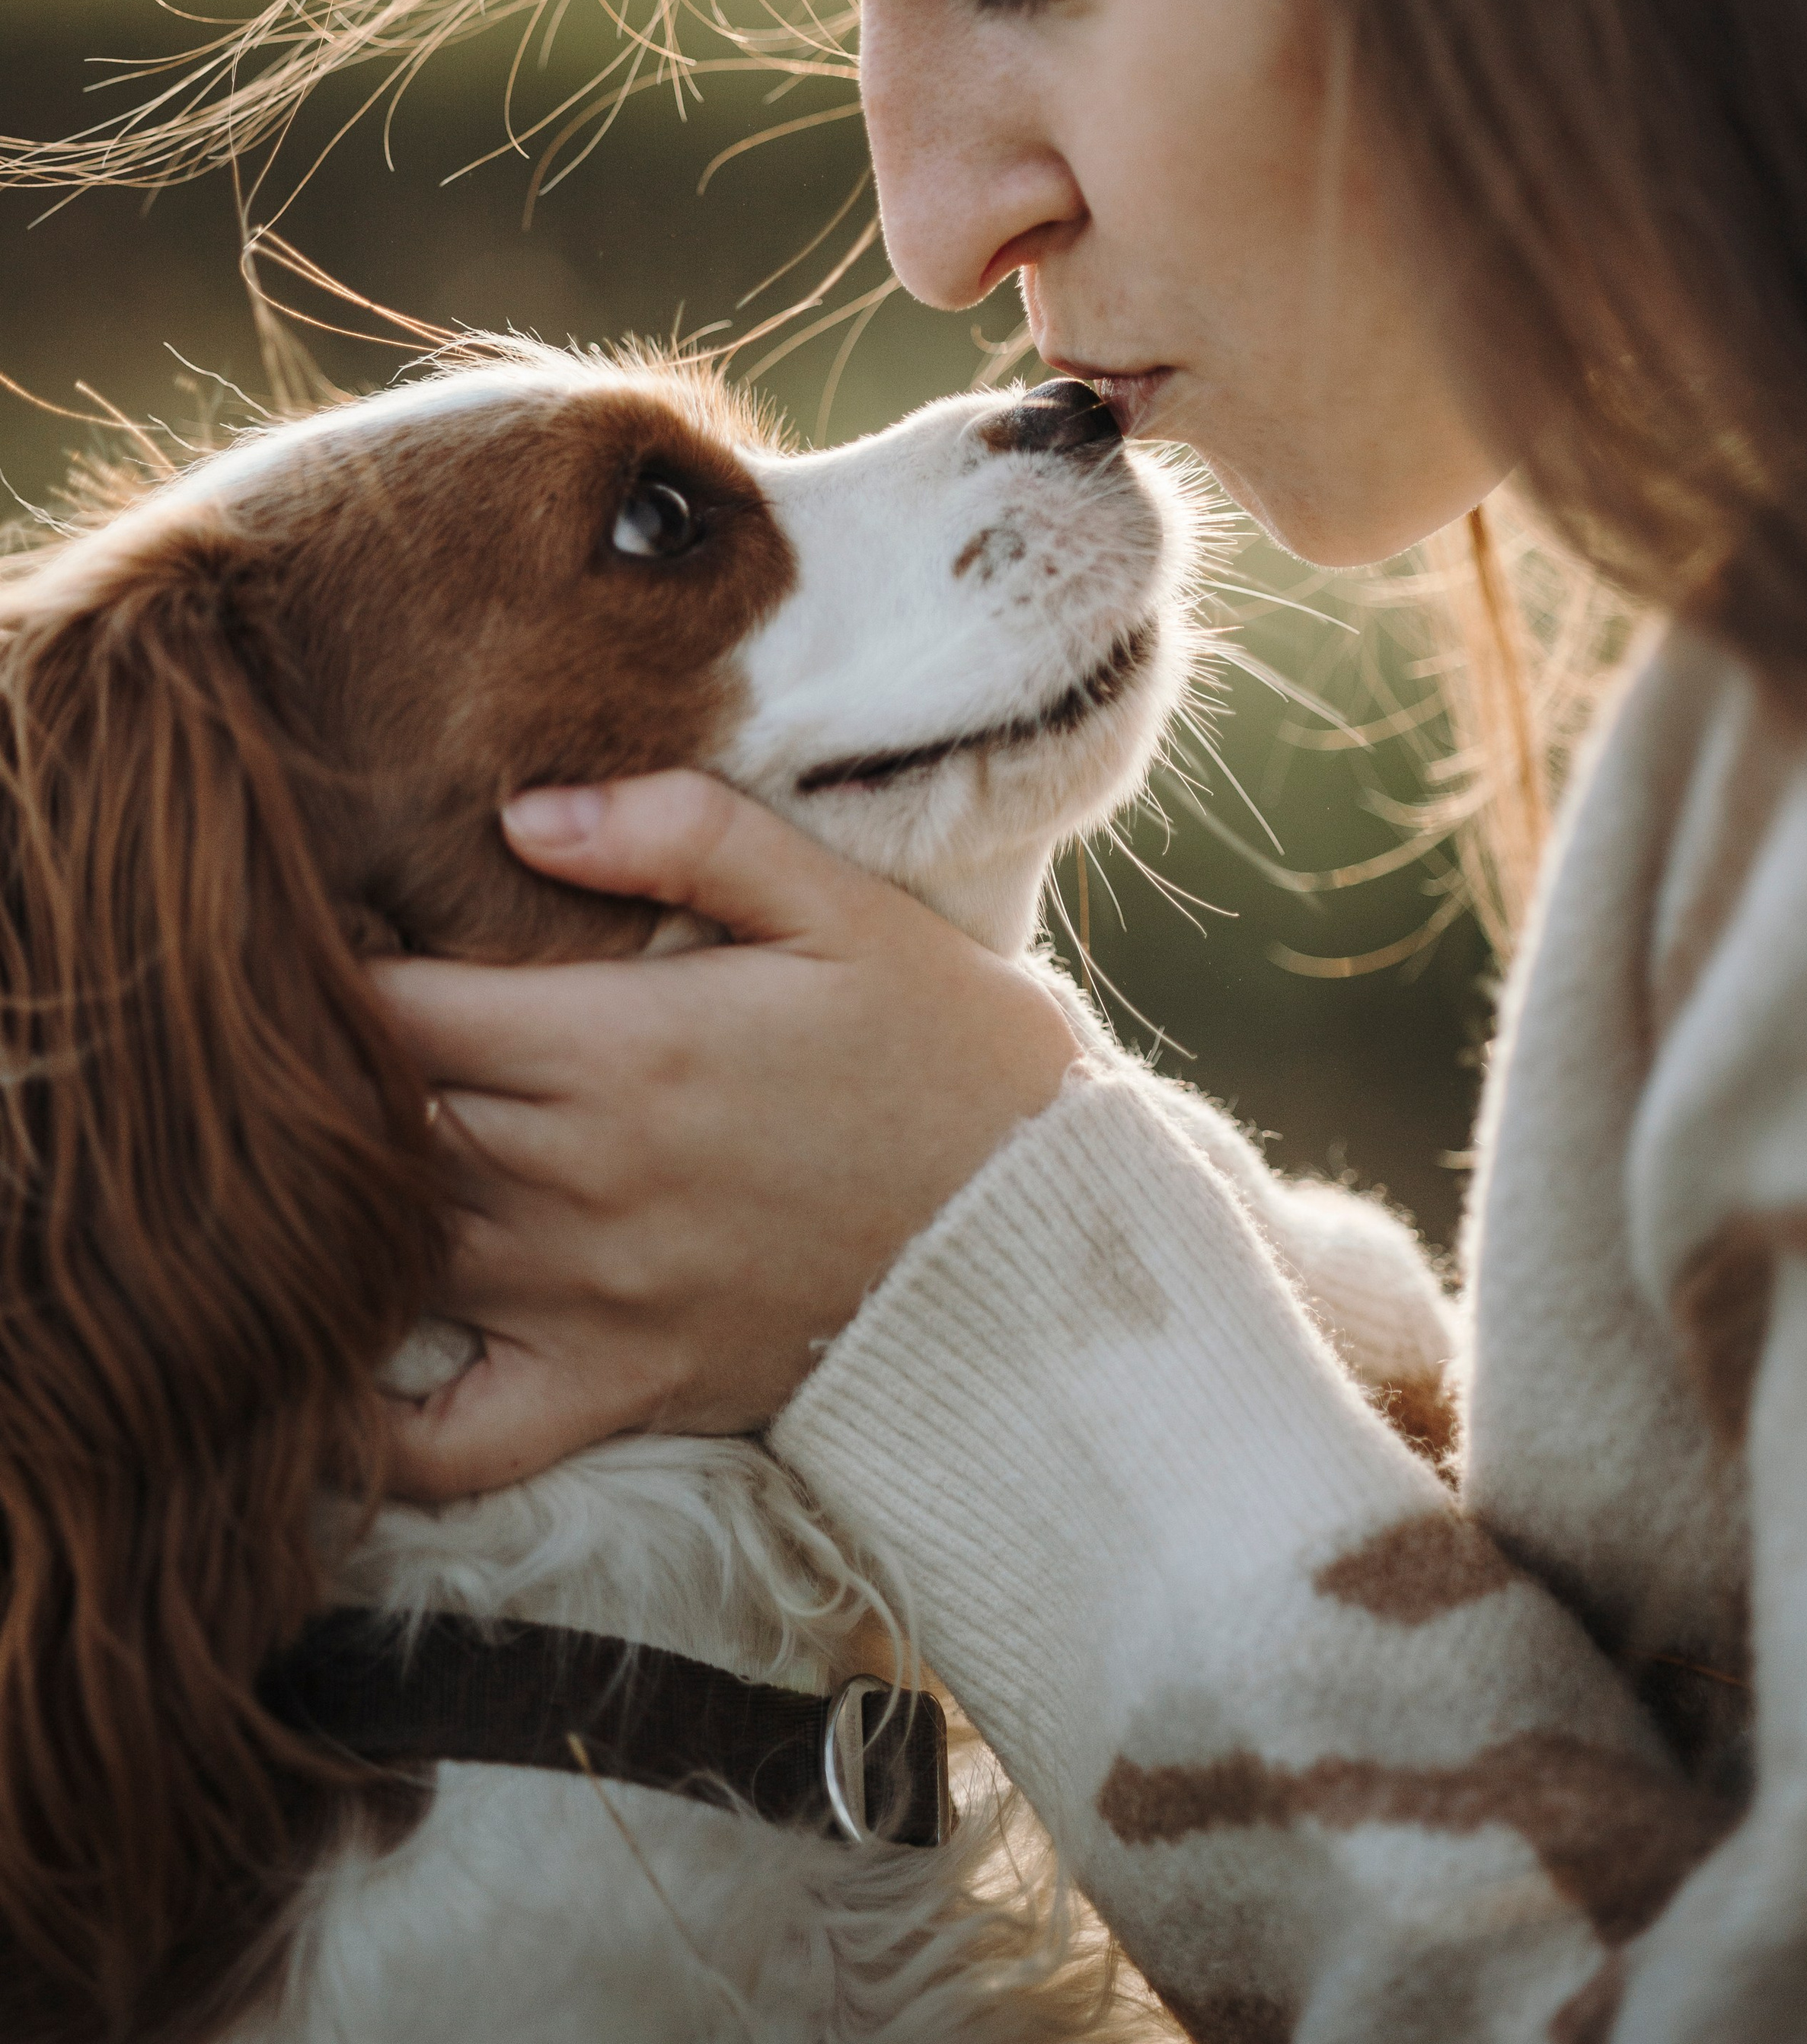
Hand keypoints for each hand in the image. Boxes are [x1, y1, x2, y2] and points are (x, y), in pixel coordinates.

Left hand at [371, 772, 1081, 1499]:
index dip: (337, 970)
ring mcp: (592, 1299)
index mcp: (623, 1046)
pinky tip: (350, 1365)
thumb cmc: (940, 1048)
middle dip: (327, 1080)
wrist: (1040, 1230)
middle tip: (317, 1043)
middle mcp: (584, 1179)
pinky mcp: (616, 1391)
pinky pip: (452, 1445)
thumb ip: (685, 834)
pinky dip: (377, 1426)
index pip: (396, 1007)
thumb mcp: (840, 905)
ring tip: (330, 1160)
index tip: (334, 943)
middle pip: (374, 1124)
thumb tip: (523, 811)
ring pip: (388, 1255)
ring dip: (344, 1209)